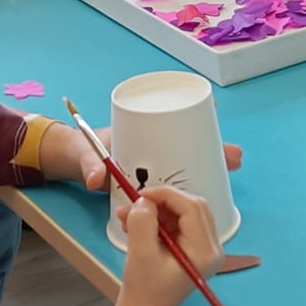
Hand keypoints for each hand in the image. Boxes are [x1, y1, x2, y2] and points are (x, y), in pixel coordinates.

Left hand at [72, 128, 243, 192]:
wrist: (71, 162)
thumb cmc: (79, 150)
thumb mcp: (84, 155)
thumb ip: (88, 166)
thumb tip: (94, 179)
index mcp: (140, 133)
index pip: (173, 120)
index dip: (196, 116)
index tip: (216, 113)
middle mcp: (151, 148)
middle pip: (189, 145)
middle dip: (213, 150)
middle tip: (234, 157)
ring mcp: (152, 166)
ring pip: (187, 165)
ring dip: (208, 167)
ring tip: (230, 171)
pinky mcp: (149, 184)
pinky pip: (175, 184)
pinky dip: (191, 187)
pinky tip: (209, 193)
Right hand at [115, 186, 223, 305]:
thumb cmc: (144, 289)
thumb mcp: (140, 253)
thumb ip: (142, 222)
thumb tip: (145, 200)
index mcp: (204, 251)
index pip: (191, 207)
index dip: (166, 194)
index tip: (141, 194)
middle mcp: (212, 248)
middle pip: (193, 207)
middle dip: (163, 201)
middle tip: (137, 203)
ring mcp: (206, 249)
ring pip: (186, 213)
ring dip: (158, 210)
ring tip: (130, 216)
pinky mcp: (195, 250)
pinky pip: (181, 224)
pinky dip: (160, 220)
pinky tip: (138, 225)